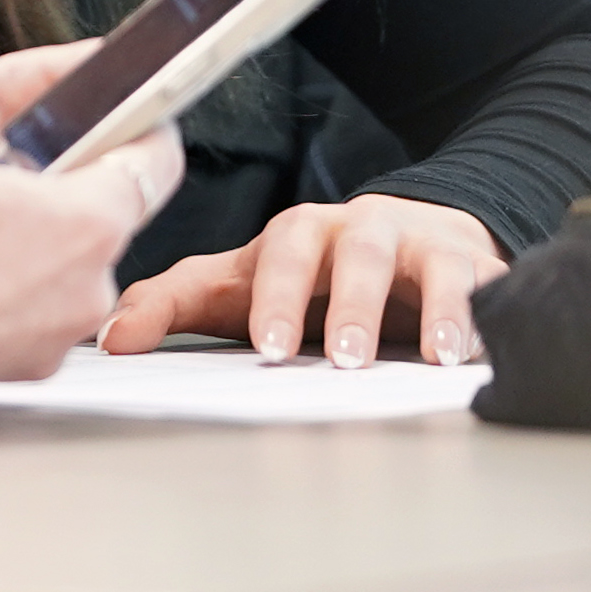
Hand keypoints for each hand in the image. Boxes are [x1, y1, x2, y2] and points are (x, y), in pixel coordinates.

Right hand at [0, 51, 181, 431]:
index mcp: (92, 221)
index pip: (155, 161)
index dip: (141, 126)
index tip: (127, 116)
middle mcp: (89, 288)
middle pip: (87, 218)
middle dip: (40, 192)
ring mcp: (52, 337)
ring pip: (41, 268)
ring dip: (0, 242)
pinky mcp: (12, 368)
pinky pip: (4, 312)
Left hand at [100, 193, 504, 367]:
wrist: (409, 242)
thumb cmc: (310, 275)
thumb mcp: (239, 285)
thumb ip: (173, 305)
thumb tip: (109, 339)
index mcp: (296, 234)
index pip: (277, 254)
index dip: (272, 297)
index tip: (266, 348)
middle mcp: (358, 230)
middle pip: (351, 255)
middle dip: (347, 307)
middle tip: (342, 361)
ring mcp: (419, 244)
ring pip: (424, 267)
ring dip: (429, 311)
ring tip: (429, 358)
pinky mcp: (472, 264)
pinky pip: (481, 286)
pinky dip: (481, 318)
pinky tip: (476, 355)